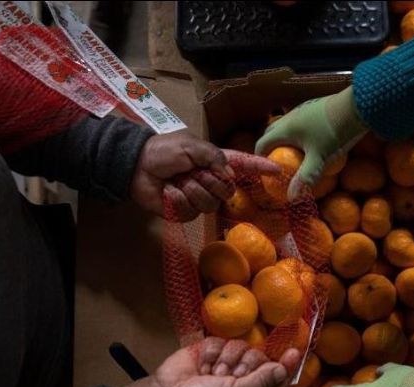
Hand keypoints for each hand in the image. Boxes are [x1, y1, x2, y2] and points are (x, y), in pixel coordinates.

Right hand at [108, 338, 300, 386]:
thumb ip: (263, 380)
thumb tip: (284, 367)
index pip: (275, 381)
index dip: (285, 367)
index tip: (295, 351)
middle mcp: (241, 382)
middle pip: (259, 359)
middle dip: (245, 365)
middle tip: (230, 376)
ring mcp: (224, 364)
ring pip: (241, 346)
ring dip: (225, 360)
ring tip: (211, 374)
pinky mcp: (209, 351)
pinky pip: (221, 340)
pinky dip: (211, 353)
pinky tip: (201, 366)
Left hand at [132, 131, 279, 221]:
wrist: (135, 166)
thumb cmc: (162, 151)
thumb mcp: (190, 146)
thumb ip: (214, 157)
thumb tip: (229, 177)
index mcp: (214, 162)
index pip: (243, 165)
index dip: (260, 167)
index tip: (278, 169)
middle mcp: (210, 181)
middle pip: (227, 190)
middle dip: (208, 181)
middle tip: (190, 172)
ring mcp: (199, 198)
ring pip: (209, 203)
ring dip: (191, 190)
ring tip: (177, 181)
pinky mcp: (185, 212)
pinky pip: (191, 212)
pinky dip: (177, 199)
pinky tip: (168, 192)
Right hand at [255, 86, 366, 200]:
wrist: (356, 106)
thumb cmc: (334, 133)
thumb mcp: (319, 159)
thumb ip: (305, 178)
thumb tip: (291, 199)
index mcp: (285, 128)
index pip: (262, 143)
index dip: (260, 158)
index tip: (266, 172)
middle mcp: (290, 117)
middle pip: (272, 133)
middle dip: (271, 148)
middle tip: (278, 164)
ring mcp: (302, 110)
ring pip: (286, 126)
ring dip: (285, 140)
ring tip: (294, 155)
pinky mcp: (315, 107)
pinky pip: (300, 122)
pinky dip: (298, 134)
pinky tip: (312, 142)